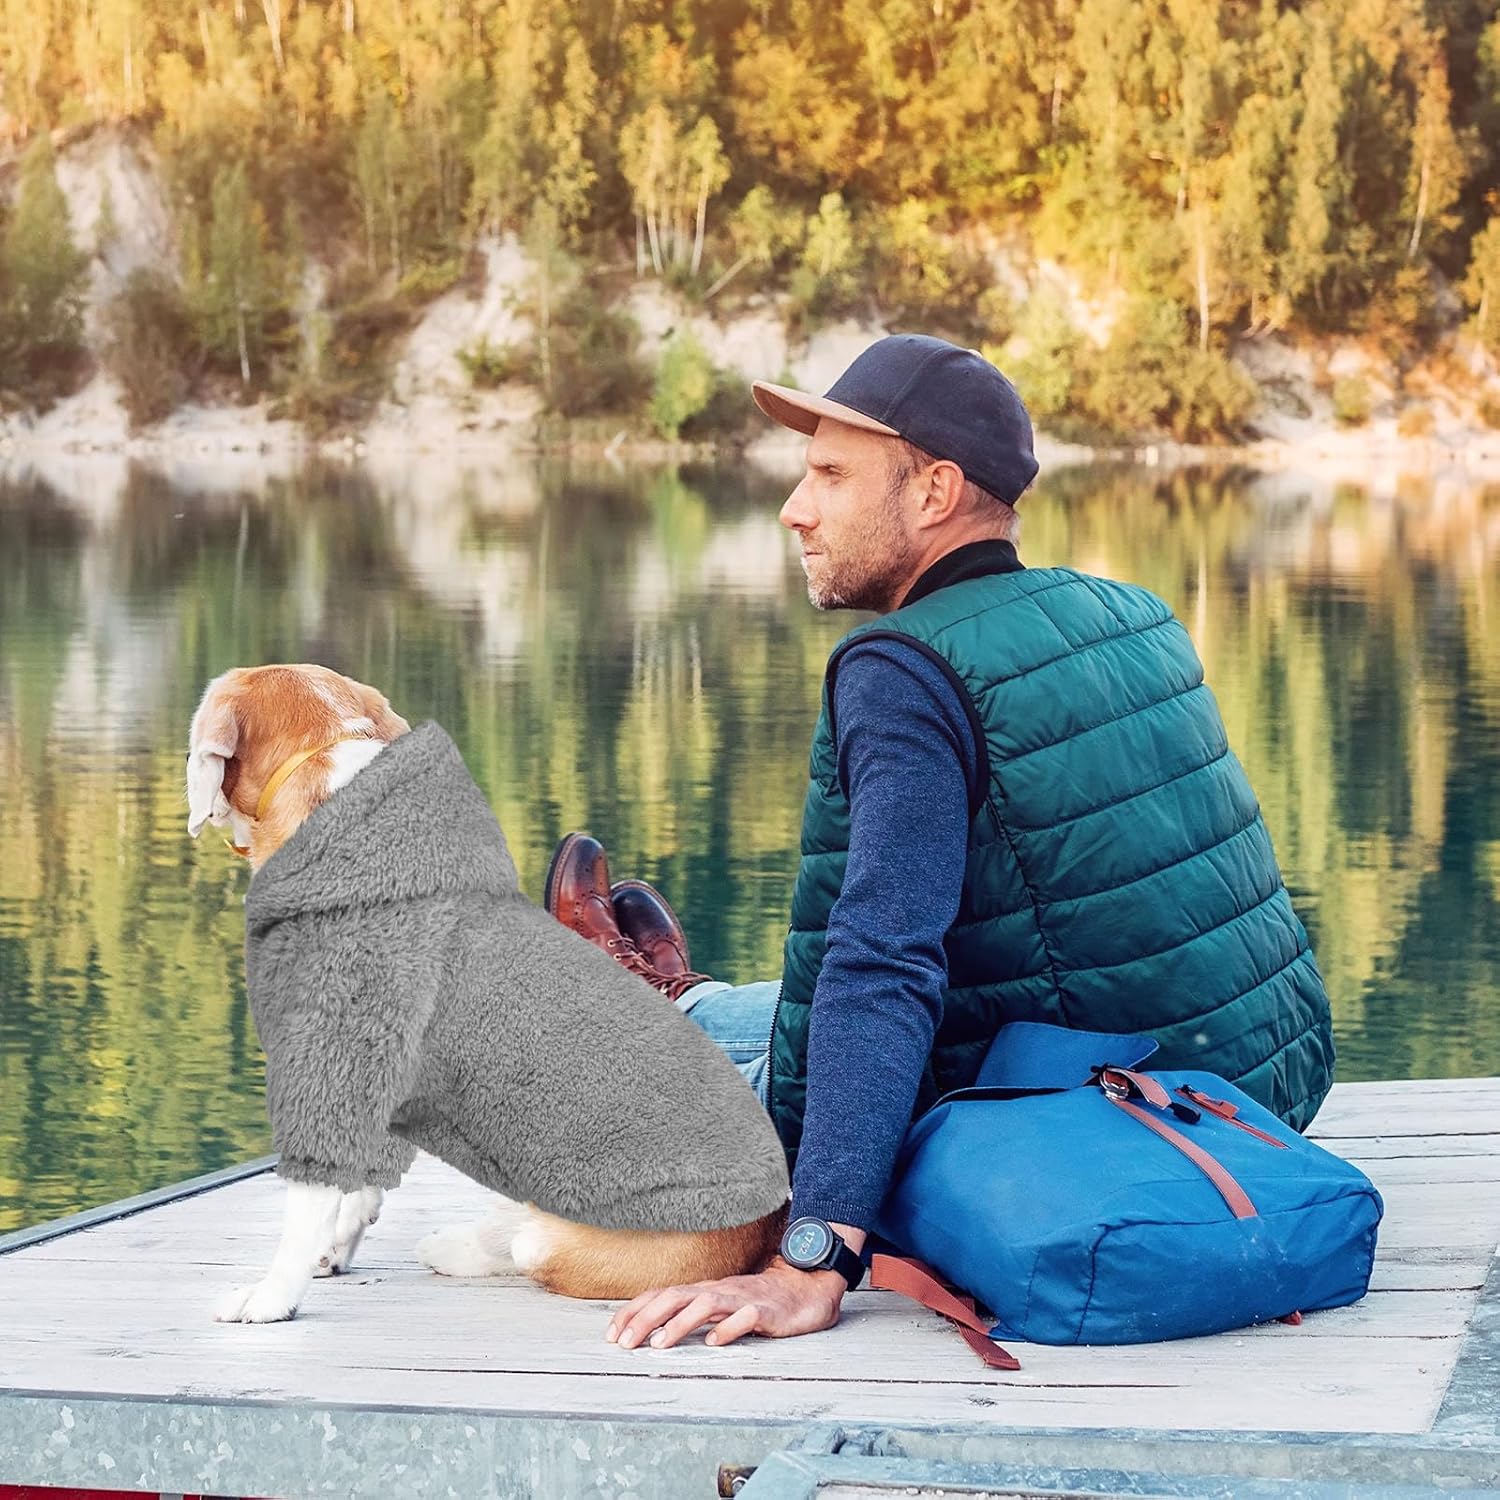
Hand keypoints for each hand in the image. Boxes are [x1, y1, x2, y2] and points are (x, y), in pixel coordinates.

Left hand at [605, 1259, 845, 1349]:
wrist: (805, 1289)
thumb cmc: (758, 1301)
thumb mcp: (720, 1305)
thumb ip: (692, 1313)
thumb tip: (654, 1330)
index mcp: (704, 1290)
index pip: (661, 1294)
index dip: (635, 1311)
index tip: (612, 1334)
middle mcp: (718, 1290)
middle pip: (675, 1296)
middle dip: (646, 1318)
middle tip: (624, 1344)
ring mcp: (741, 1297)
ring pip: (706, 1303)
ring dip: (679, 1323)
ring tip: (659, 1345)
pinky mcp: (766, 1310)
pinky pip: (745, 1316)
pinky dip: (728, 1328)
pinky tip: (714, 1342)